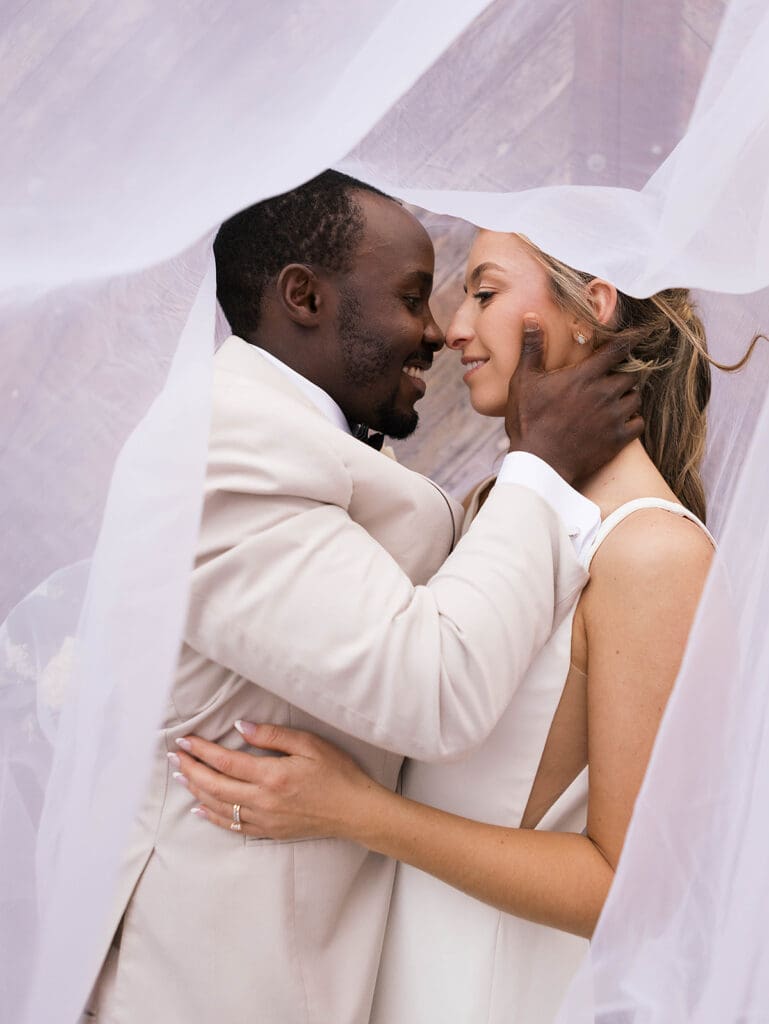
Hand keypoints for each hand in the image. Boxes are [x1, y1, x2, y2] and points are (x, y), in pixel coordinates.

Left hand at [171, 723, 379, 840]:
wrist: (356, 811)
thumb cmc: (337, 773)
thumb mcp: (310, 745)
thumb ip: (274, 736)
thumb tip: (241, 728)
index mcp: (272, 776)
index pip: (226, 762)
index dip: (201, 751)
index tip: (184, 741)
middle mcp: (263, 800)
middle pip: (215, 785)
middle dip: (191, 769)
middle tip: (174, 757)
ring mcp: (265, 819)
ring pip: (220, 806)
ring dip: (197, 790)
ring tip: (182, 777)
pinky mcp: (270, 831)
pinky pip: (233, 825)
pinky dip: (213, 816)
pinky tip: (201, 808)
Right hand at [505, 315, 642, 485]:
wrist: (539, 464)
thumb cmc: (528, 421)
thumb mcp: (524, 381)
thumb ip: (532, 348)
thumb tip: (531, 318)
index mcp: (585, 376)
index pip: (617, 349)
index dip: (630, 339)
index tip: (638, 334)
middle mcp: (604, 393)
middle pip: (630, 375)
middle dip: (625, 373)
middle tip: (615, 376)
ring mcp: (613, 417)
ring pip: (636, 398)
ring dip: (629, 396)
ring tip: (617, 398)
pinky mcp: (618, 439)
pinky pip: (638, 423)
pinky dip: (633, 420)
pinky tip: (622, 421)